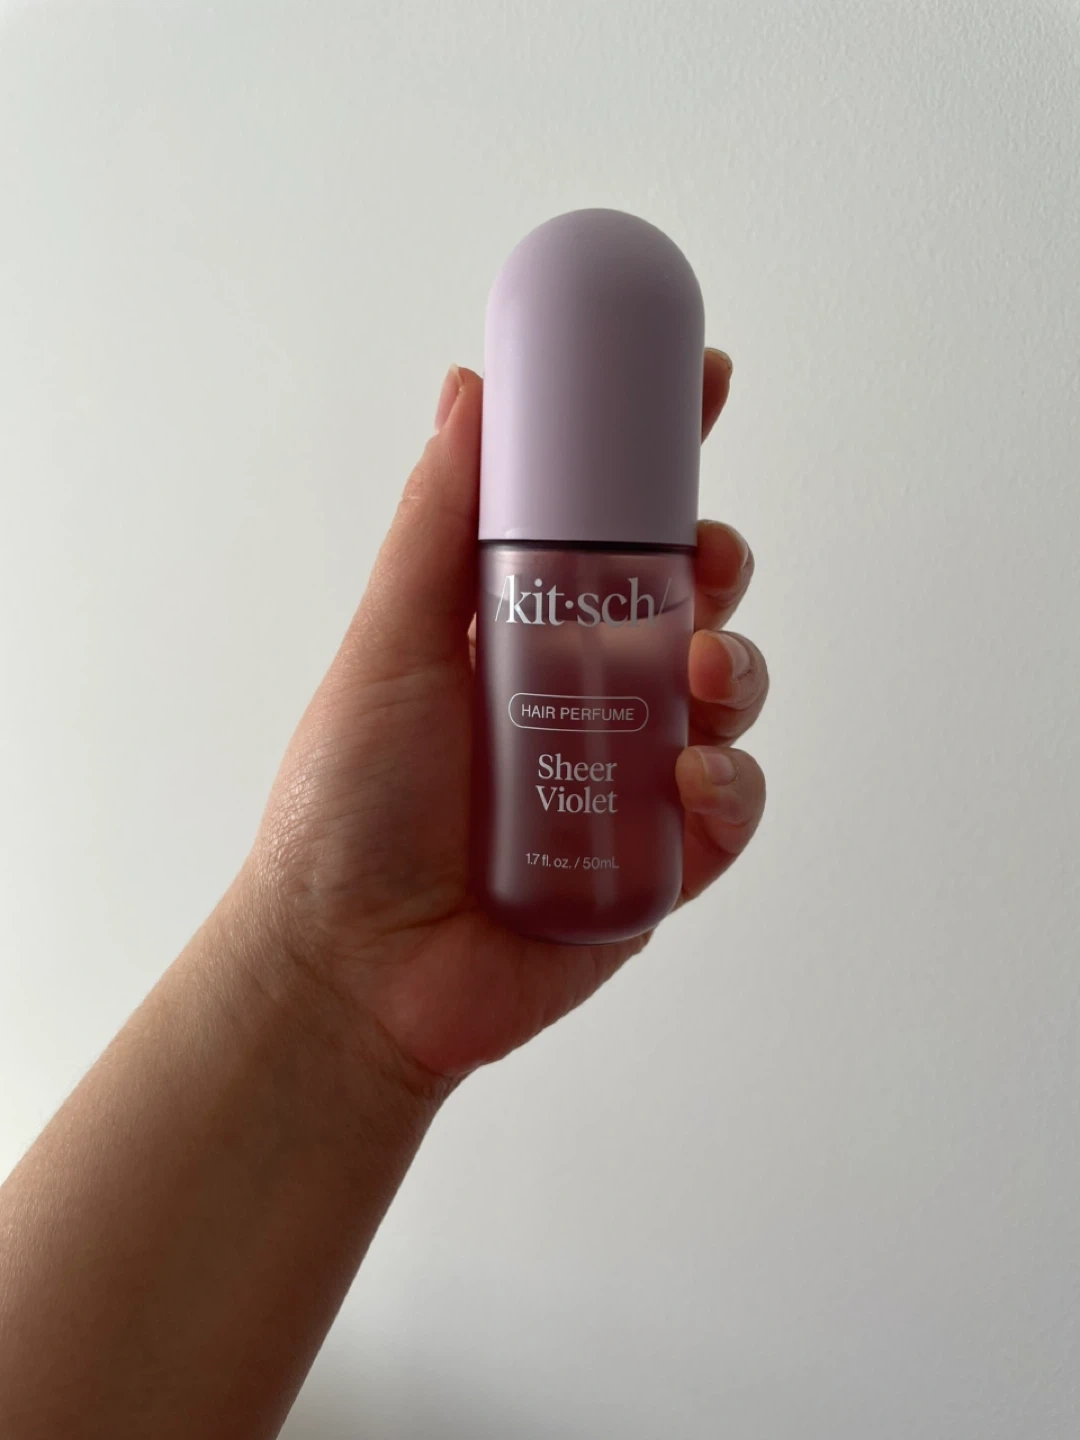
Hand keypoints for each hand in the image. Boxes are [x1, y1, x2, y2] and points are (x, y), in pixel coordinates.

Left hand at [247, 350, 767, 1082]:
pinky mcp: (658, 865)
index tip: (708, 385)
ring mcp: (628, 779)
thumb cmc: (348, 805)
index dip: (663, 460)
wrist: (350, 966)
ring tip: (695, 667)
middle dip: (718, 565)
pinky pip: (730, 812)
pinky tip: (694, 776)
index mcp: (525, 630)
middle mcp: (585, 694)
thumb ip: (436, 524)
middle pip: (688, 604)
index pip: (610, 529)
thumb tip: (469, 389)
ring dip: (737, 665)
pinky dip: (733, 786)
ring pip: (726, 698)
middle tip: (705, 556)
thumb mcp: (390, 643)